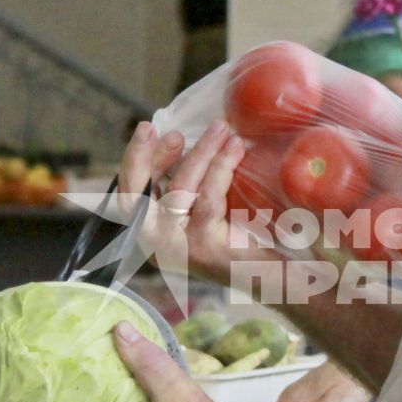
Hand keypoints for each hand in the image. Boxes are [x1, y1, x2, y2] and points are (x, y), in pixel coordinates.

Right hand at [119, 120, 286, 284]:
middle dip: (143, 156)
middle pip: (135, 197)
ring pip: (181, 188)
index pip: (131, 197)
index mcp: (153, 236)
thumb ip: (187, 186)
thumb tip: (182, 139)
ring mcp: (178, 247)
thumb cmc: (239, 240)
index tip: (149, 129)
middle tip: (165, 127)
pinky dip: (222, 166)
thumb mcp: (202, 211)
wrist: (270, 274)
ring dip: (201, 151)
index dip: (135, 161)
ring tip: (222, 129)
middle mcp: (157, 245)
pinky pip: (208, 196)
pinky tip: (235, 149)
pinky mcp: (203, 245)